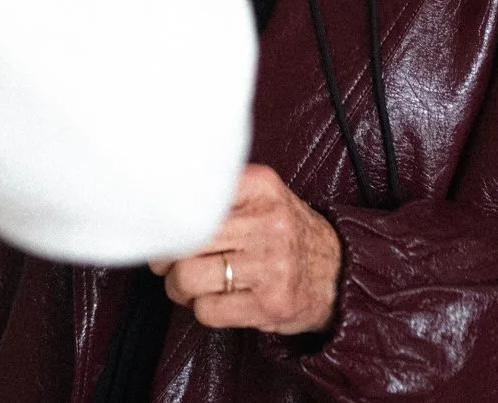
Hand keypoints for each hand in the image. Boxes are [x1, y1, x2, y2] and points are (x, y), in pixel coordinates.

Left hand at [150, 163, 340, 334]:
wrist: (338, 273)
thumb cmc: (285, 234)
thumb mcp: (262, 197)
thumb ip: (220, 194)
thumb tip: (159, 205)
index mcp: (262, 186)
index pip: (193, 197)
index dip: (169, 219)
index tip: (165, 229)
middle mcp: (268, 222)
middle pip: (185, 240)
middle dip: (167, 258)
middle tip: (170, 262)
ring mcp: (272, 265)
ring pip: (188, 278)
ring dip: (180, 288)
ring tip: (192, 285)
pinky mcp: (270, 304)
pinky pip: (207, 310)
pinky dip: (202, 309)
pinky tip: (216, 300)